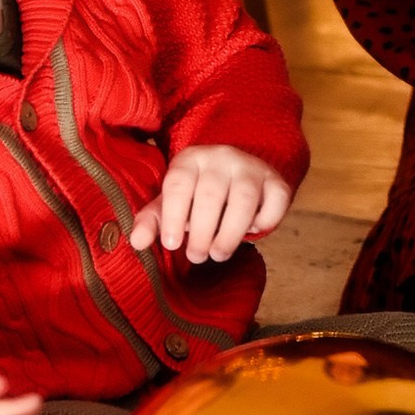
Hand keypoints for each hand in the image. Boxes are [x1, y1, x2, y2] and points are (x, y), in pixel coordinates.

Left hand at [131, 147, 289, 264]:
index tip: (171, 244)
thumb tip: (137, 243)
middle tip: (196, 257)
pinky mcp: (276, 180)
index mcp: (190, 159)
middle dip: (202, 232)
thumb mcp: (172, 203)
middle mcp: (221, 157)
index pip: (179, 183)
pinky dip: (265, 221)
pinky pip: (275, 201)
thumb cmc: (196, 194)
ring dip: (230, 233)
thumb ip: (154, 219)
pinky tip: (251, 231)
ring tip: (218, 254)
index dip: (174, 216)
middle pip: (211, 194)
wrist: (237, 174)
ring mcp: (251, 167)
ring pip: (244, 198)